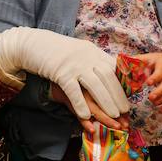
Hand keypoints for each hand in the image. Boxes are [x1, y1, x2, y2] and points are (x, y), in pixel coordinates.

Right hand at [0, 27, 128, 120]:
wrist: (33, 43)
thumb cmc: (56, 50)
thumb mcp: (79, 51)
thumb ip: (93, 60)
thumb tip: (109, 72)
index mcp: (92, 51)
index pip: (113, 68)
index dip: (122, 84)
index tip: (128, 97)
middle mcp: (86, 56)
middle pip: (107, 78)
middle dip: (117, 96)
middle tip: (124, 111)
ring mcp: (74, 64)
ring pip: (94, 85)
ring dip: (105, 102)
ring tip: (113, 117)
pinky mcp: (60, 72)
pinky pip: (73, 90)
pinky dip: (80, 104)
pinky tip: (86, 117)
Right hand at [50, 85, 128, 133]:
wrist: (61, 83)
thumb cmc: (82, 85)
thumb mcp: (95, 82)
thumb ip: (108, 88)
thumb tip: (124, 104)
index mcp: (98, 80)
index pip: (113, 91)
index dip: (121, 103)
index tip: (128, 113)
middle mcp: (90, 88)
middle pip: (106, 102)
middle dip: (117, 115)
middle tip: (126, 125)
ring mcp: (81, 96)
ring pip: (95, 110)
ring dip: (106, 120)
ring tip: (117, 127)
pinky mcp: (72, 104)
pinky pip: (79, 115)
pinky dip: (85, 123)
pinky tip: (92, 130)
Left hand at [138, 53, 161, 112]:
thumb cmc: (159, 62)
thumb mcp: (149, 57)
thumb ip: (137, 60)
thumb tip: (120, 63)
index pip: (161, 70)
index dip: (155, 77)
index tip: (148, 83)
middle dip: (160, 92)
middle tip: (150, 98)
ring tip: (154, 103)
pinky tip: (161, 110)